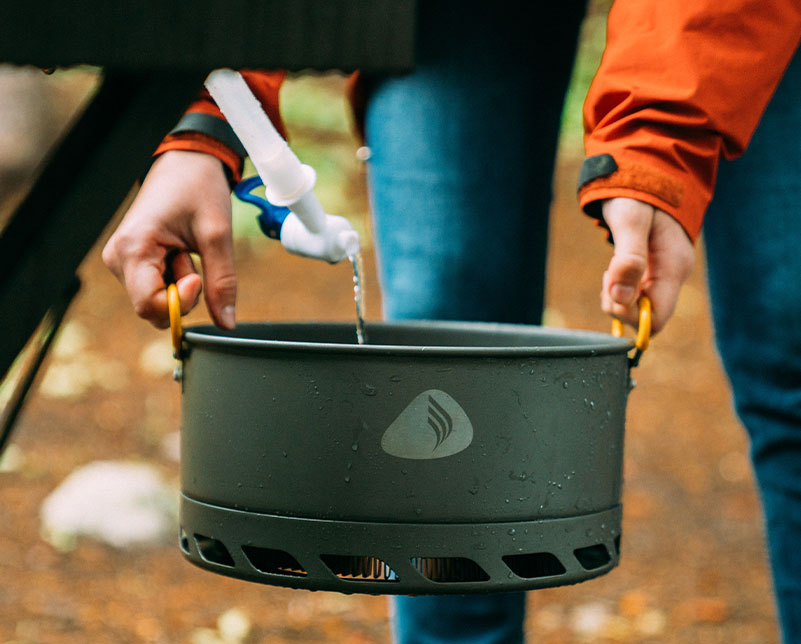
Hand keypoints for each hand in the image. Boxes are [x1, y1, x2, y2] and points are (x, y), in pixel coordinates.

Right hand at [102, 150, 236, 328]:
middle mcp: (118, 258)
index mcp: (132, 248)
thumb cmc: (197, 188)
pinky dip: (175, 279)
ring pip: (156, 301)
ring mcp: (122, 262)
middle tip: (192, 257)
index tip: (198, 276)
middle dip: (182, 294)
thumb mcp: (217, 235)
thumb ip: (222, 282)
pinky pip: (156, 289)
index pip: (148, 306)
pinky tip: (179, 252)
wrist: (185, 162)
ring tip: (185, 248)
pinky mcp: (131, 263)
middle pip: (152, 309)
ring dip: (180, 284)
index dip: (180, 302)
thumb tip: (227, 323)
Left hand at [600, 197, 694, 333]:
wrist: (648, 170)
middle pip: (646, 315)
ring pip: (638, 305)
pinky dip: (619, 286)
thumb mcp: (630, 220)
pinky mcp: (653, 270)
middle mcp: (673, 274)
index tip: (612, 292)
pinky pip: (635, 293)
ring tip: (612, 267)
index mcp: (674, 266)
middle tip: (609, 274)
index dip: (630, 316)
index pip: (656, 319)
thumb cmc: (639, 192)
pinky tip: (616, 268)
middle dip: (620, 304)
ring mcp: (664, 273)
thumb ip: (628, 259)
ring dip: (617, 295)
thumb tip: (619, 298)